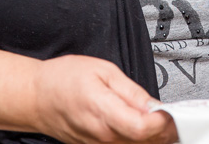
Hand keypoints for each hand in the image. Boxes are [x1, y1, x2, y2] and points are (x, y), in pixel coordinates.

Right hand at [31, 55, 177, 143]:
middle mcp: (102, 135)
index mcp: (103, 111)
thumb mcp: (102, 71)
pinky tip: (144, 127)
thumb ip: (131, 91)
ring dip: (154, 138)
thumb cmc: (63, 80)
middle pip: (145, 143)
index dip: (163, 121)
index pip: (142, 128)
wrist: (36, 97)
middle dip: (164, 131)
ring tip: (160, 120)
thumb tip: (153, 105)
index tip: (172, 110)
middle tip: (172, 114)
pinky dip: (140, 140)